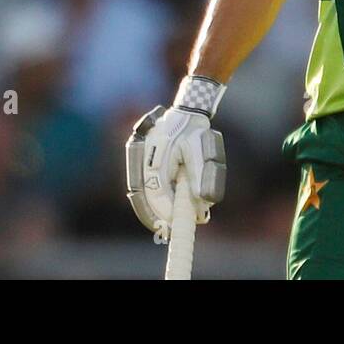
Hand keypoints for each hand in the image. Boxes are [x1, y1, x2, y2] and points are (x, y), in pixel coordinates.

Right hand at [125, 84, 226, 235]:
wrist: (186, 112)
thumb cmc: (193, 130)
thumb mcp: (199, 151)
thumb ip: (199, 176)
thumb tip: (200, 202)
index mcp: (155, 157)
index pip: (156, 192)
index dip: (166, 211)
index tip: (177, 223)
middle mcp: (145, 160)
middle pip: (147, 195)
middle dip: (159, 214)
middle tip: (170, 230)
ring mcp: (143, 160)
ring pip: (147, 191)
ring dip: (158, 208)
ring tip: (170, 222)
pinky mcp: (147, 162)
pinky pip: (149, 184)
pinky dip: (157, 197)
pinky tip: (167, 207)